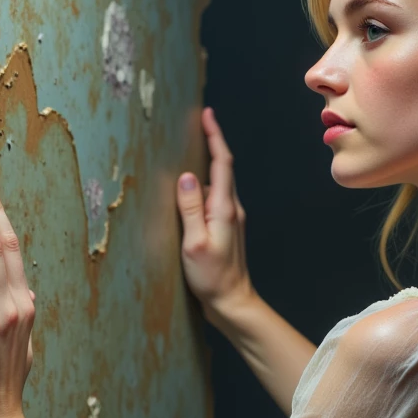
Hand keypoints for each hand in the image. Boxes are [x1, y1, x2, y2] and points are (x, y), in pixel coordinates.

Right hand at [176, 107, 253, 319]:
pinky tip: (192, 187)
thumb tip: (186, 176)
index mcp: (224, 208)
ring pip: (218, 182)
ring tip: (194, 147)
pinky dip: (205, 184)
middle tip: (199, 122)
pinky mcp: (224, 229)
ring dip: (208, 163)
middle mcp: (231, 209)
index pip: (222, 163)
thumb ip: (190, 209)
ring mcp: (230, 219)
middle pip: (223, 168)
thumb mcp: (195, 243)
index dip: (215, 137)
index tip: (207, 115)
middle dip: (212, 142)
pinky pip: (214, 197)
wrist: (232, 303)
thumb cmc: (213, 278)